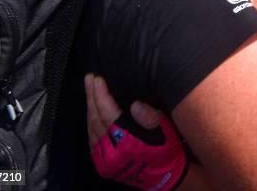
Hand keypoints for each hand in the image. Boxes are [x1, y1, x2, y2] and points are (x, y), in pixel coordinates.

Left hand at [85, 74, 186, 189]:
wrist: (166, 177)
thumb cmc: (167, 148)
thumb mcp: (166, 131)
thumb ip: (150, 117)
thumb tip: (135, 105)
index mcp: (128, 145)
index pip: (109, 114)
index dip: (101, 95)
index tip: (97, 79)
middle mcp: (112, 155)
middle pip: (96, 120)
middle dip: (91, 97)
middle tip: (89, 78)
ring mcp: (105, 162)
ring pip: (91, 130)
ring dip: (89, 108)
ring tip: (89, 90)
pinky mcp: (103, 165)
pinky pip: (92, 141)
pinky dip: (90, 124)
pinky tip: (91, 111)